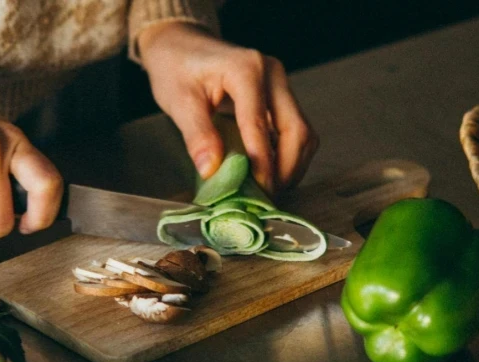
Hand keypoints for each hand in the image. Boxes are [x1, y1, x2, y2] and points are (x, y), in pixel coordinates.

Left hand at [138, 23, 317, 194]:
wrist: (180, 45)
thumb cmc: (176, 68)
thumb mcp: (178, 101)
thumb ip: (197, 135)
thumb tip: (212, 171)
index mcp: (246, 70)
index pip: (260, 126)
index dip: (261, 165)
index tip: (257, 193)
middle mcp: (272, 74)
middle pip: (297, 130)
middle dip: (285, 170)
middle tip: (266, 198)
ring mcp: (280, 84)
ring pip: (303, 133)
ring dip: (291, 166)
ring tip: (269, 190)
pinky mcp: (280, 97)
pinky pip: (294, 131)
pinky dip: (287, 156)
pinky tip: (270, 174)